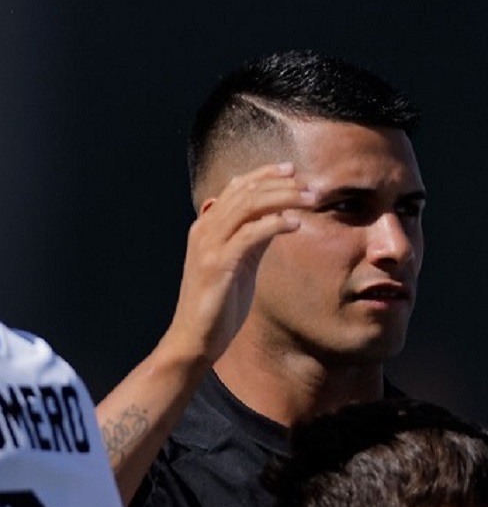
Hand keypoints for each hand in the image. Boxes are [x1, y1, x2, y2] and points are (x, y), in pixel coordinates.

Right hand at [161, 162, 311, 364]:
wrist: (195, 337)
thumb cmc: (218, 303)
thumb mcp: (238, 262)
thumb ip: (251, 236)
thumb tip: (276, 215)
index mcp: (206, 227)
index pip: (235, 187)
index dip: (264, 174)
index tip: (292, 170)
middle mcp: (204, 230)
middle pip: (244, 191)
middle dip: (280, 183)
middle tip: (311, 187)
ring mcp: (209, 246)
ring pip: (248, 206)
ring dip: (283, 198)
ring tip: (310, 200)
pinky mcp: (219, 264)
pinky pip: (251, 233)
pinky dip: (275, 224)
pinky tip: (295, 224)